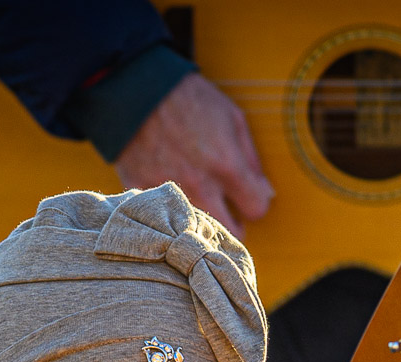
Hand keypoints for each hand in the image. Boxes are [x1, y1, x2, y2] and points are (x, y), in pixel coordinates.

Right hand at [114, 73, 272, 236]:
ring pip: (197, 231)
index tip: (246, 196)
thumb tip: (265, 192)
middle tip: (227, 212)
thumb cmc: (188, 98)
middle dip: (234, 225)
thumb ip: (251, 159)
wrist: (135, 88)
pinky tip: (171, 198)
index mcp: (226, 164)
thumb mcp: (231, 117)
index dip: (255, 202)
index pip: (256, 209)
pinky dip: (169, 213)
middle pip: (230, 233)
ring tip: (199, 205)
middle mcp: (200, 184)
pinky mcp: (143, 193)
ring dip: (203, 222)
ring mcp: (170, 192)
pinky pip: (163, 218)